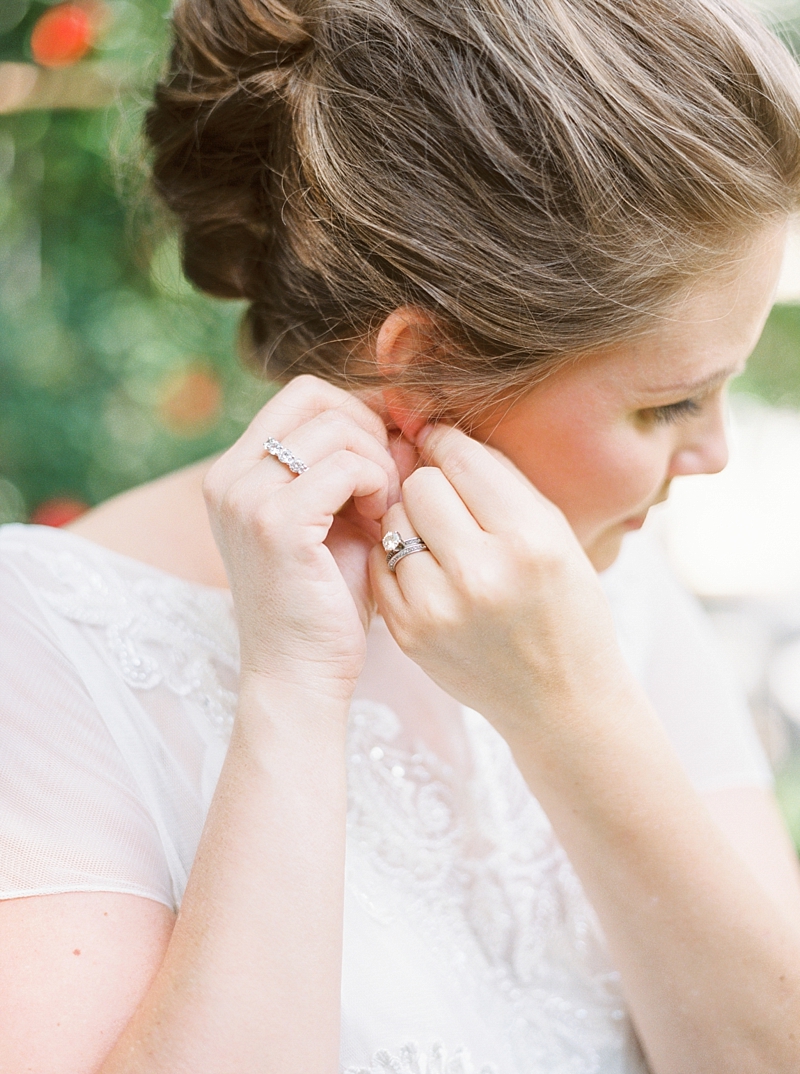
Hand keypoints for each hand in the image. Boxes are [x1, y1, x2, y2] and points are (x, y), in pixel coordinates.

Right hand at [203, 376, 398, 702]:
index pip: (302, 394)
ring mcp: (246, 498)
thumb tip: (403, 417)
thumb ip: (356, 465)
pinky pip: (345, 466)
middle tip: (389, 485)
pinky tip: (381, 523)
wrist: (300, 675)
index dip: (356, 411)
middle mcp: (228, 477)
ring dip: (378, 462)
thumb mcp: (336, 518)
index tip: (385, 455)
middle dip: (369, 432)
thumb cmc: (325, 600)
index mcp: (235, 471)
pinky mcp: (275, 525)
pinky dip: (377, 486)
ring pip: (336, 428)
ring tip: (384, 510)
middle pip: (317, 398)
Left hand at [370, 425, 622, 738]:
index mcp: (529, 541)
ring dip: (412, 521)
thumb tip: (435, 431)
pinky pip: (382, 564)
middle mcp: (481, 575)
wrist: (561, 700)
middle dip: (430, 483)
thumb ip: (497, 478)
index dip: (447, 442)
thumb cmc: (566, 605)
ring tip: (443, 540)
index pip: (461, 459)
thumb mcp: (555, 532)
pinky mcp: (409, 634)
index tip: (442, 442)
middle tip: (450, 501)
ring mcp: (438, 609)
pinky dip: (400, 559)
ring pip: (394, 522)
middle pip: (420, 485)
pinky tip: (429, 571)